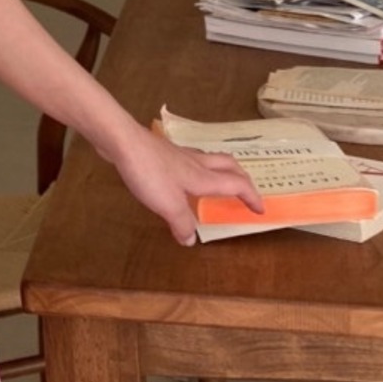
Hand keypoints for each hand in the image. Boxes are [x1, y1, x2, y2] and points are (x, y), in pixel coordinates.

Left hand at [111, 125, 262, 245]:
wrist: (122, 141)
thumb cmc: (149, 172)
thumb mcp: (168, 205)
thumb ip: (182, 223)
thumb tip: (190, 240)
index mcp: (203, 177)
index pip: (237, 184)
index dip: (251, 196)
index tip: (260, 209)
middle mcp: (196, 163)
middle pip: (229, 165)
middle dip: (242, 177)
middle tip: (246, 190)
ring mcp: (178, 155)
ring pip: (210, 159)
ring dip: (221, 170)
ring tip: (219, 182)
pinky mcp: (162, 151)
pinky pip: (189, 160)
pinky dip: (197, 169)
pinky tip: (183, 177)